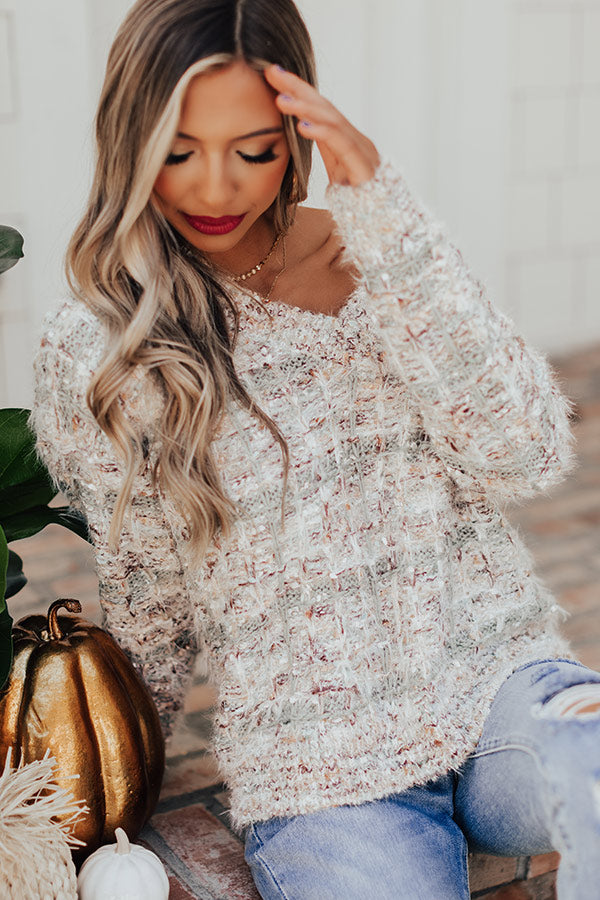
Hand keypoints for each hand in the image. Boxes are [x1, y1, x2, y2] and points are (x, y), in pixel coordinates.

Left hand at [263, 64, 379, 187]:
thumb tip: (303, 126)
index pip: (320, 107)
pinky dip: (321, 132)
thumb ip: (323, 146)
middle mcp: (355, 137)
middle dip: (297, 88)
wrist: (382, 219)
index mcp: (345, 137)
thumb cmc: (358, 196)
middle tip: (273, 73)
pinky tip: (302, 126)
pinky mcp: (363, 165)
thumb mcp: (335, 166)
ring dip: (304, 108)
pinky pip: (341, 144)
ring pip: (332, 120)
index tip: (274, 75)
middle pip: (324, 106)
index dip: (298, 89)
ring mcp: (361, 149)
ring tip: (281, 100)